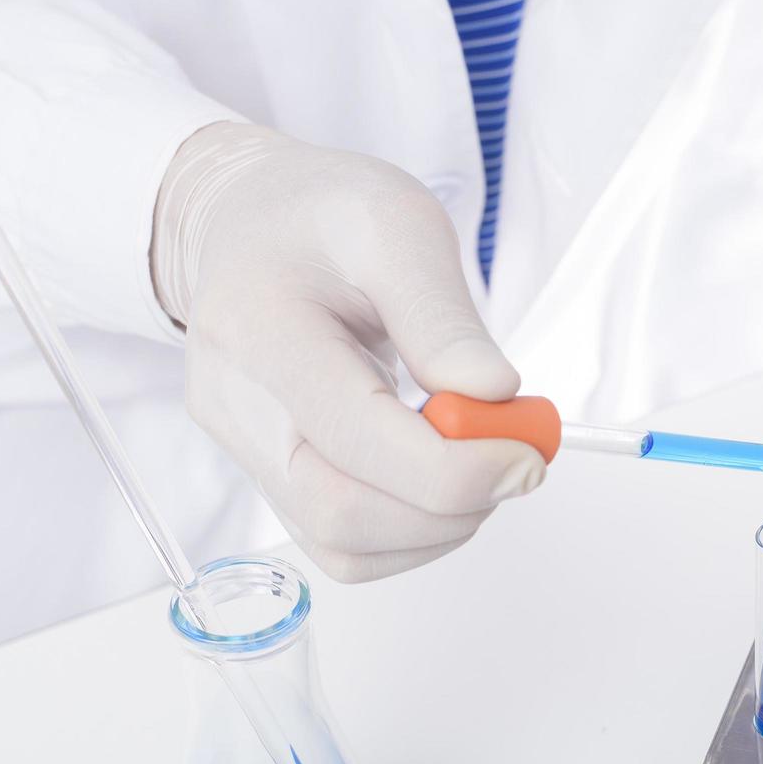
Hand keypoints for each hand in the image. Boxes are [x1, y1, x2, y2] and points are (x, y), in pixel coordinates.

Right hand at [152, 122, 544, 580]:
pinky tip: (441, 473)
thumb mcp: (397, 225)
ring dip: (438, 525)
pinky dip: (413, 531)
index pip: (355, 437)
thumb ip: (443, 316)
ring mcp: (245, 454)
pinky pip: (344, 545)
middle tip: (514, 458)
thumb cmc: (321, 217)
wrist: (251, 224)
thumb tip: (495, 397)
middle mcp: (236, 408)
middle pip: (340, 514)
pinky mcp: (269, 480)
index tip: (526, 451)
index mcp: (258, 330)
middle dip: (451, 507)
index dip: (455, 467)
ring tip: (478, 455)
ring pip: (344, 546)